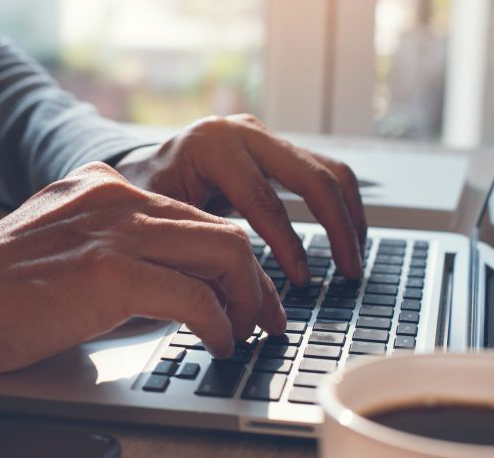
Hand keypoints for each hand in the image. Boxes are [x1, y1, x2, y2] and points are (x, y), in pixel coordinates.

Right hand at [0, 163, 285, 372]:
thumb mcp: (61, 244)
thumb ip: (112, 248)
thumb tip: (168, 285)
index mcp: (104, 187)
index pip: (194, 216)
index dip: (232, 259)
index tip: (246, 293)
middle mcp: (117, 197)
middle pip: (221, 229)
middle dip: (256, 280)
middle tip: (266, 318)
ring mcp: (114, 231)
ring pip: (224, 252)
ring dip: (248, 299)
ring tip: (245, 333)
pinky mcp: (109, 273)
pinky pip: (194, 295)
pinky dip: (219, 323)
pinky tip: (215, 342)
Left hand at [115, 115, 366, 285]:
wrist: (139, 168)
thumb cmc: (142, 198)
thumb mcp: (159, 217)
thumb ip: (197, 242)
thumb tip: (238, 288)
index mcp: (211, 147)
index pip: (263, 200)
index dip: (288, 246)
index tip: (302, 281)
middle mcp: (243, 132)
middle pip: (311, 177)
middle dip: (337, 227)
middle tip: (349, 272)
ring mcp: (264, 135)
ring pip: (329, 170)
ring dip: (349, 216)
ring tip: (354, 259)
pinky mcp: (277, 146)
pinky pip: (323, 172)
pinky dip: (341, 206)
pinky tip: (346, 238)